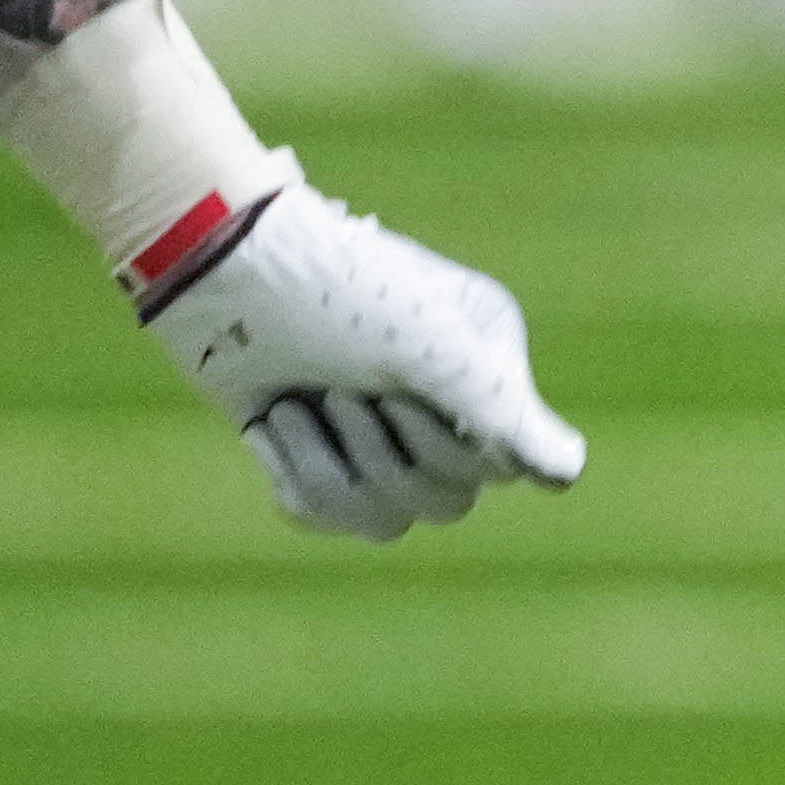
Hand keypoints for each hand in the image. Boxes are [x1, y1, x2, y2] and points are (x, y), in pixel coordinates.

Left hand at [138, 183, 588, 536]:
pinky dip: (295, 478)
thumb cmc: (328, 291)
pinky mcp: (327, 447)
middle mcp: (448, 396)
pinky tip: (270, 425)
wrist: (217, 269)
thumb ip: (501, 411)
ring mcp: (385, 424)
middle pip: (446, 499)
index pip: (502, 463)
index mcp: (489, 360)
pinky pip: (334, 513)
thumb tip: (567, 476)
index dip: (442, 446)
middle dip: (377, 456)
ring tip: (289, 409)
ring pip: (388, 515)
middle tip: (333, 391)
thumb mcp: (423, 348)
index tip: (389, 391)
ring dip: (328, 470)